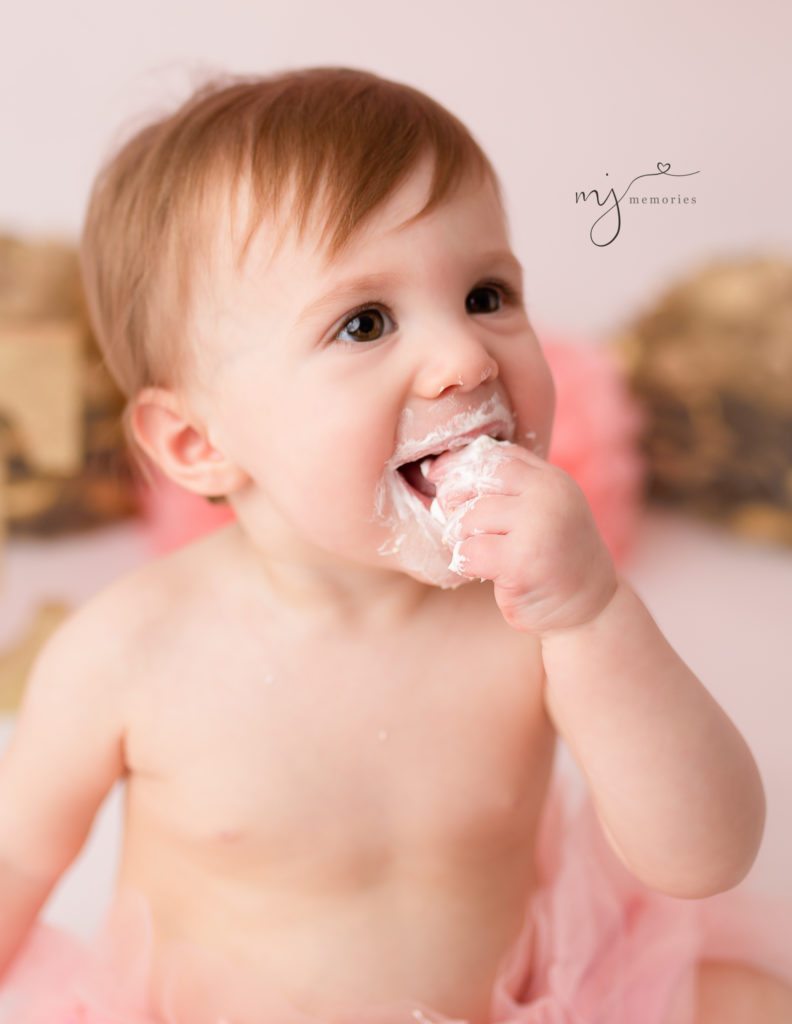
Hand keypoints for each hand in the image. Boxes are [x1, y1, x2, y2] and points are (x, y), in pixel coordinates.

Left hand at [426, 440, 617, 634]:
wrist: (589, 607)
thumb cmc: (553, 557)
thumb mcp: (542, 510)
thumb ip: (510, 488)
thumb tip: (443, 470)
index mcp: (552, 480)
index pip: (498, 455)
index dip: (462, 463)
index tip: (440, 476)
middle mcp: (549, 497)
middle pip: (481, 476)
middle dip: (454, 495)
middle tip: (453, 520)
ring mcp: (538, 528)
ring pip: (471, 516)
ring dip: (459, 534)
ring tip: (471, 548)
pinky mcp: (523, 563)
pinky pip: (470, 551)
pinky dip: (464, 561)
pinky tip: (477, 569)